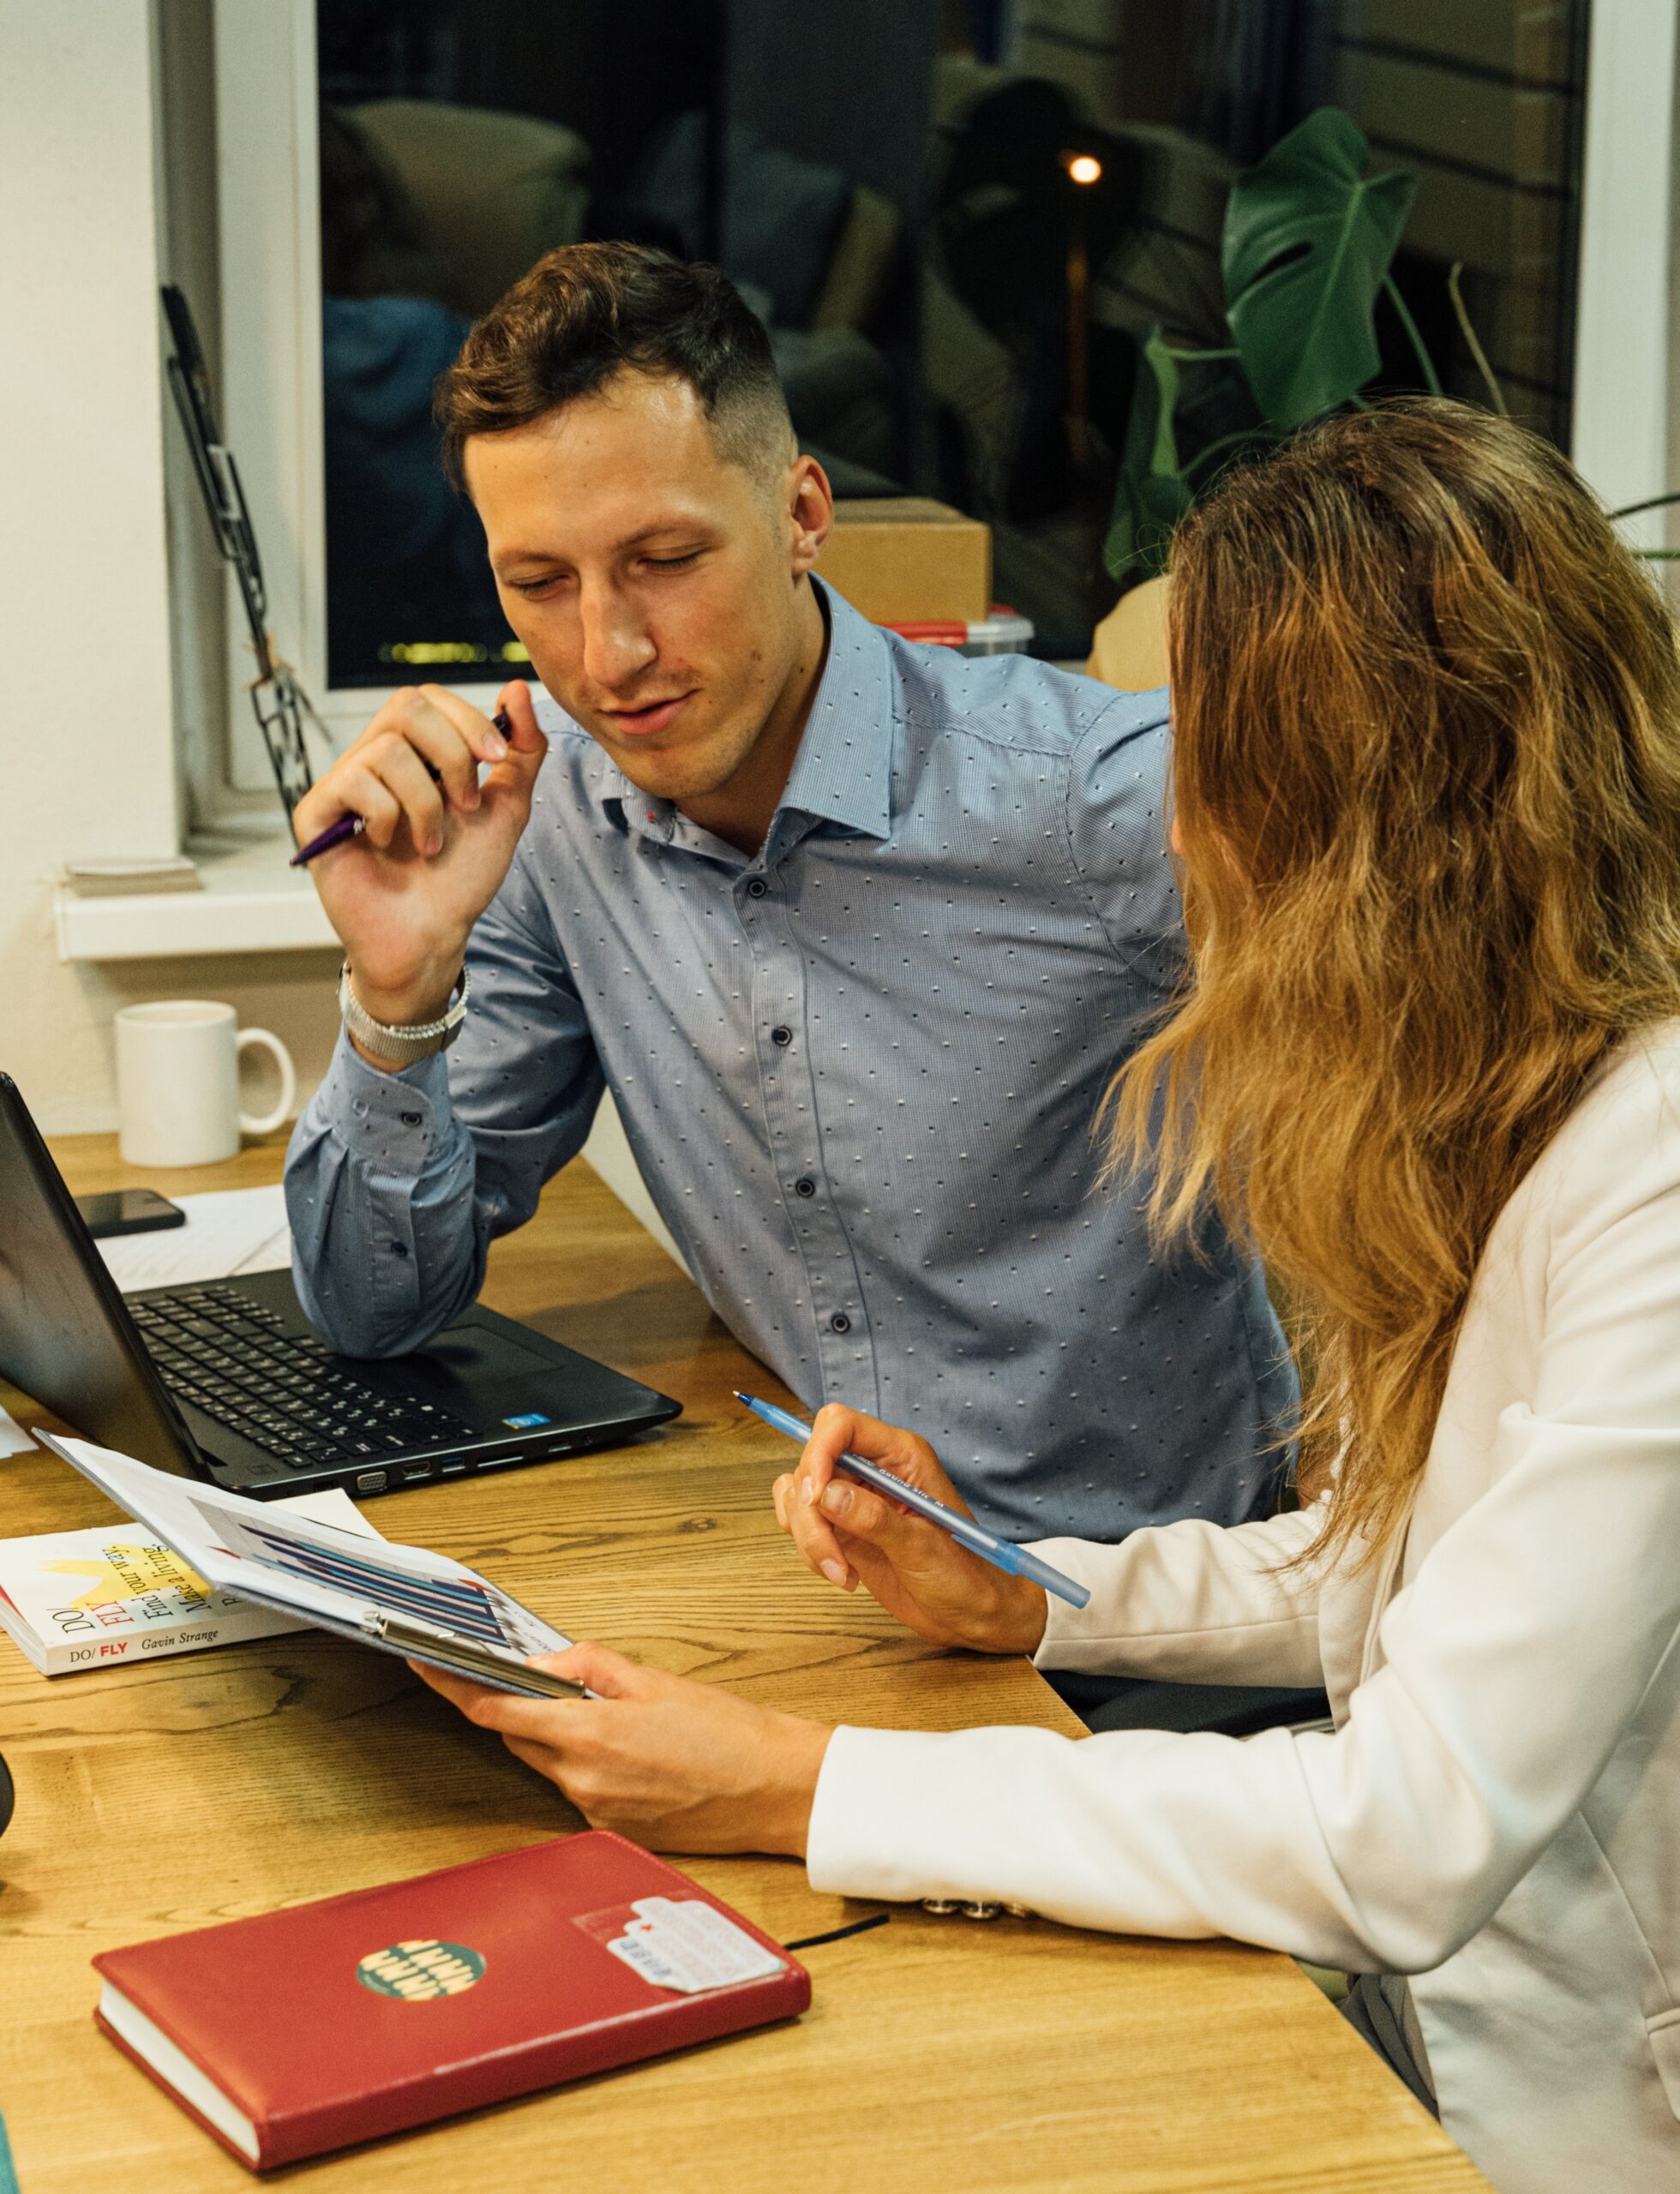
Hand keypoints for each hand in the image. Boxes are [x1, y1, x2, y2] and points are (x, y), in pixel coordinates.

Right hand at [292, 680, 547, 1032]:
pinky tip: (390, 847)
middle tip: (468, 805)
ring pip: (386, 750)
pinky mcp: (315, 811)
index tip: (497, 762)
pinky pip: (354, 782)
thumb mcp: (508, 809)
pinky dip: (388, 817)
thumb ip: (521, 752)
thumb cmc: (462, 878)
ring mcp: (342, 783)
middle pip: (404, 705)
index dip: (466, 720)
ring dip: (426, 803)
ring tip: (432, 845)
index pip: (429, 699)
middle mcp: (374, 759)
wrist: (432, 935)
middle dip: (451, 754)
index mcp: (414, 753)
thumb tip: (517, 688)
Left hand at [410, 1642, 832, 1856]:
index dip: (454, 1687)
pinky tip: (634, 1753)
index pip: (497, 1712)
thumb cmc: (729, 1734)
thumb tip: (543, 1664)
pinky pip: (580, 1791)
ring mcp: (596, 1813)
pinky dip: (589, 1766)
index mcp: (590, 1735)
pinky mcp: (614, 1832)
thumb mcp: (656, 1680)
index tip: (425, 1664)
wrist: (776, 1790)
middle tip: (536, 1680)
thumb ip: (590, 1666)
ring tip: (614, 1717)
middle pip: (520, 1739)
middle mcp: (583, 1782)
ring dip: (562, 1738)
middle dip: (520, 1709)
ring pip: (551, 1765)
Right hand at [773, 1406, 1047, 1656]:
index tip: (815, 1497)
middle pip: (812, 1463)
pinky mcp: (841, 1527)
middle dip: (809, 1510)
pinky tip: (842, 1573)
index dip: (819, 1452)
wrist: (969, 1612)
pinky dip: (807, 1548)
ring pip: (799, 1495)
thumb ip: (876, 1519)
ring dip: (808, 1536)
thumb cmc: (963, 1574)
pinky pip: (801, 1521)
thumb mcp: (924, 1548)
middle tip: (831, 1555)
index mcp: (901, 1456)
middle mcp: (873, 1469)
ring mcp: (853, 1499)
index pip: (841, 1426)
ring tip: (841, 1572)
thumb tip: (828, 1494)